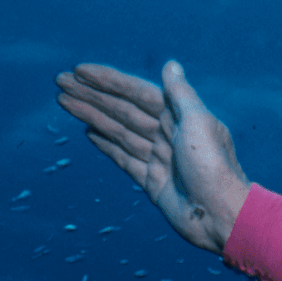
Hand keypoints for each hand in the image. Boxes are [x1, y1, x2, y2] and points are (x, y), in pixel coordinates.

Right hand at [55, 60, 250, 253]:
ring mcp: (159, 159)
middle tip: (59, 82)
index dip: (108, 81)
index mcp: (179, 118)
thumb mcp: (198, 123)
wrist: (221, 215)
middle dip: (91, 95)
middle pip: (122, 110)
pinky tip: (89, 132)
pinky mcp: (152, 182)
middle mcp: (168, 135)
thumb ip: (181, 94)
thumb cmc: (213, 167)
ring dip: (91, 115)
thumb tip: (171, 65)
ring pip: (118, 131)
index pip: (137, 93)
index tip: (79, 71)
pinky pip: (124, 158)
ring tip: (65, 101)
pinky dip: (106, 145)